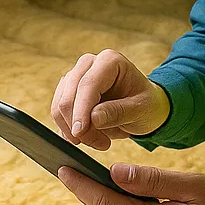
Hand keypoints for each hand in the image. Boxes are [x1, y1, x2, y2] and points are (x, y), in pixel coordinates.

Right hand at [51, 50, 171, 149]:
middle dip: (79, 125)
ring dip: (74, 130)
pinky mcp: (68, 92)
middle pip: (68, 96)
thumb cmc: (146, 104)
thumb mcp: (141, 110)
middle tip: (101, 144)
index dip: (81, 110)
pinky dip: (68, 130)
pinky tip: (86, 139)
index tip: (80, 133)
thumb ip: (118, 112)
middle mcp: (89, 64)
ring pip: (59, 106)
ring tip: (99, 141)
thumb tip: (93, 118)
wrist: (144, 107)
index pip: (88, 85)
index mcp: (109, 60)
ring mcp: (76, 76)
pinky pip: (58, 114)